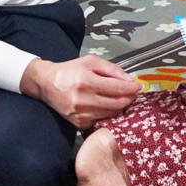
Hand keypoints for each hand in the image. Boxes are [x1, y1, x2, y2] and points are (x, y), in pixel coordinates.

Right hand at [21, 55, 142, 128]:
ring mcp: (81, 114)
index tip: (138, 86)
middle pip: (118, 104)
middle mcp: (83, 100)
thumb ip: (112, 69)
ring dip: (119, 107)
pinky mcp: (79, 123)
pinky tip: (105, 106)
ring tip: (119, 98)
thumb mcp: (90, 62)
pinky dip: (108, 113)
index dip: (132, 88)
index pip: (118, 88)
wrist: (46, 84)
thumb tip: (130, 80)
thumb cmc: (70, 70)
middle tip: (131, 93)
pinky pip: (102, 120)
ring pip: (112, 114)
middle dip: (129, 98)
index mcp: (87, 82)